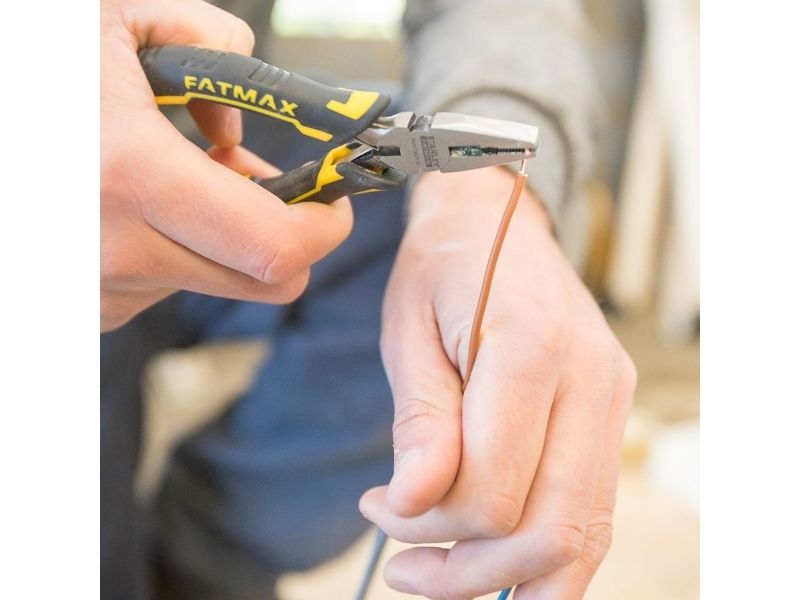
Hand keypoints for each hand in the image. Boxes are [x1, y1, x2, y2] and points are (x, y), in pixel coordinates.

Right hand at [100, 0, 351, 331]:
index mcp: (128, 176)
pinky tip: (138, 203)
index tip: (331, 200)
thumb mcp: (116, 15)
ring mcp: (94, 287)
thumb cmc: (25, 61)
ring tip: (175, 174)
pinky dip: (173, 247)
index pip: (274, 248)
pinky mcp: (82, 304)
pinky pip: (163, 285)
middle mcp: (111, 249)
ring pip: (211, 279)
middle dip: (284, 234)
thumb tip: (239, 119)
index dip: (323, 227)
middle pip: (262, 283)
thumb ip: (209, 44)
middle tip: (272, 186)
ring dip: (218, 233)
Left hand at [360, 167, 635, 598]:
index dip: (426, 520)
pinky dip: (546, 557)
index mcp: (532, 349)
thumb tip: (414, 505)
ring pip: (582, 537)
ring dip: (507, 578)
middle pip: (545, 529)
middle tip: (402, 566)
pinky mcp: (612, 415)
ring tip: (437, 574)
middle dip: (464, 569)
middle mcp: (590, 380)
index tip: (375, 504)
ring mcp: (612, 400)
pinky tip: (494, 561)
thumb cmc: (441, 270)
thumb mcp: (407, 333)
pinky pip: (593, 515)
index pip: (491, 487)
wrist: (495, 221)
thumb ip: (421, 421)